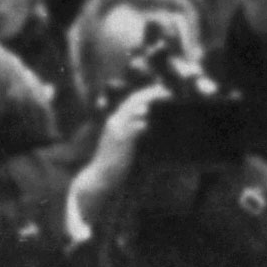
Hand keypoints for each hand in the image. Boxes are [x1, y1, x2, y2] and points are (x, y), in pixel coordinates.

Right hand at [69, 82, 165, 228]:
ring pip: (132, 110)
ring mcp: (116, 131)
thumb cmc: (114, 161)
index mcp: (115, 121)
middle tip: (165, 90)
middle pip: (132, 101)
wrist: (101, 176)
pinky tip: (147, 121)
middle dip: (149, 93)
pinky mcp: (120, 142)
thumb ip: (132, 132)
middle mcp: (115, 122)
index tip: (160, 90)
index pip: (130, 101)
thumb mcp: (123, 142)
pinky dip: (139, 123)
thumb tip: (145, 123)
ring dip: (147, 102)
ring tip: (161, 98)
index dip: (145, 94)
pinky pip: (131, 128)